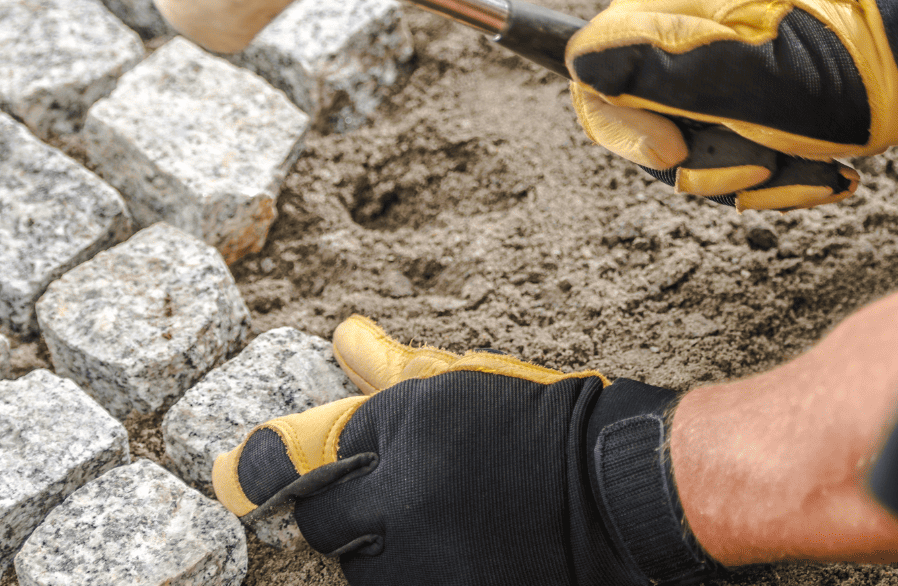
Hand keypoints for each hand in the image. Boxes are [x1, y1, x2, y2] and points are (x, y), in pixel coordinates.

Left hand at [213, 317, 715, 585]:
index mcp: (401, 444)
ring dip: (384, 548)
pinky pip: (402, 585)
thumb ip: (387, 371)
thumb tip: (342, 337)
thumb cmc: (538, 425)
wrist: (616, 490)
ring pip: (362, 568)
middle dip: (352, 508)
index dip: (297, 469)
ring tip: (446, 518)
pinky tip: (458, 546)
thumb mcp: (461, 385)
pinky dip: (418, 569)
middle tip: (407, 488)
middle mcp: (402, 513)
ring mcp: (424, 571)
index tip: (281, 470)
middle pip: (327, 527)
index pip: (296, 472)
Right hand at [567, 0, 897, 208]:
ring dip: (759, 176)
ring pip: (705, 158)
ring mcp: (742, 74)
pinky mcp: (781, 108)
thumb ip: (647, 69)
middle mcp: (701, 38)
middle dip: (707, 162)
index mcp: (680, 11)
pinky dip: (792, 177)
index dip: (622, 127)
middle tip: (762, 154)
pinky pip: (753, 162)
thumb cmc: (840, 71)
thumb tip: (574, 61)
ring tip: (813, 159)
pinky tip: (833, 171)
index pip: (596, 72)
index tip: (675, 152)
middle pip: (652, 130)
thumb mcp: (735, 73)